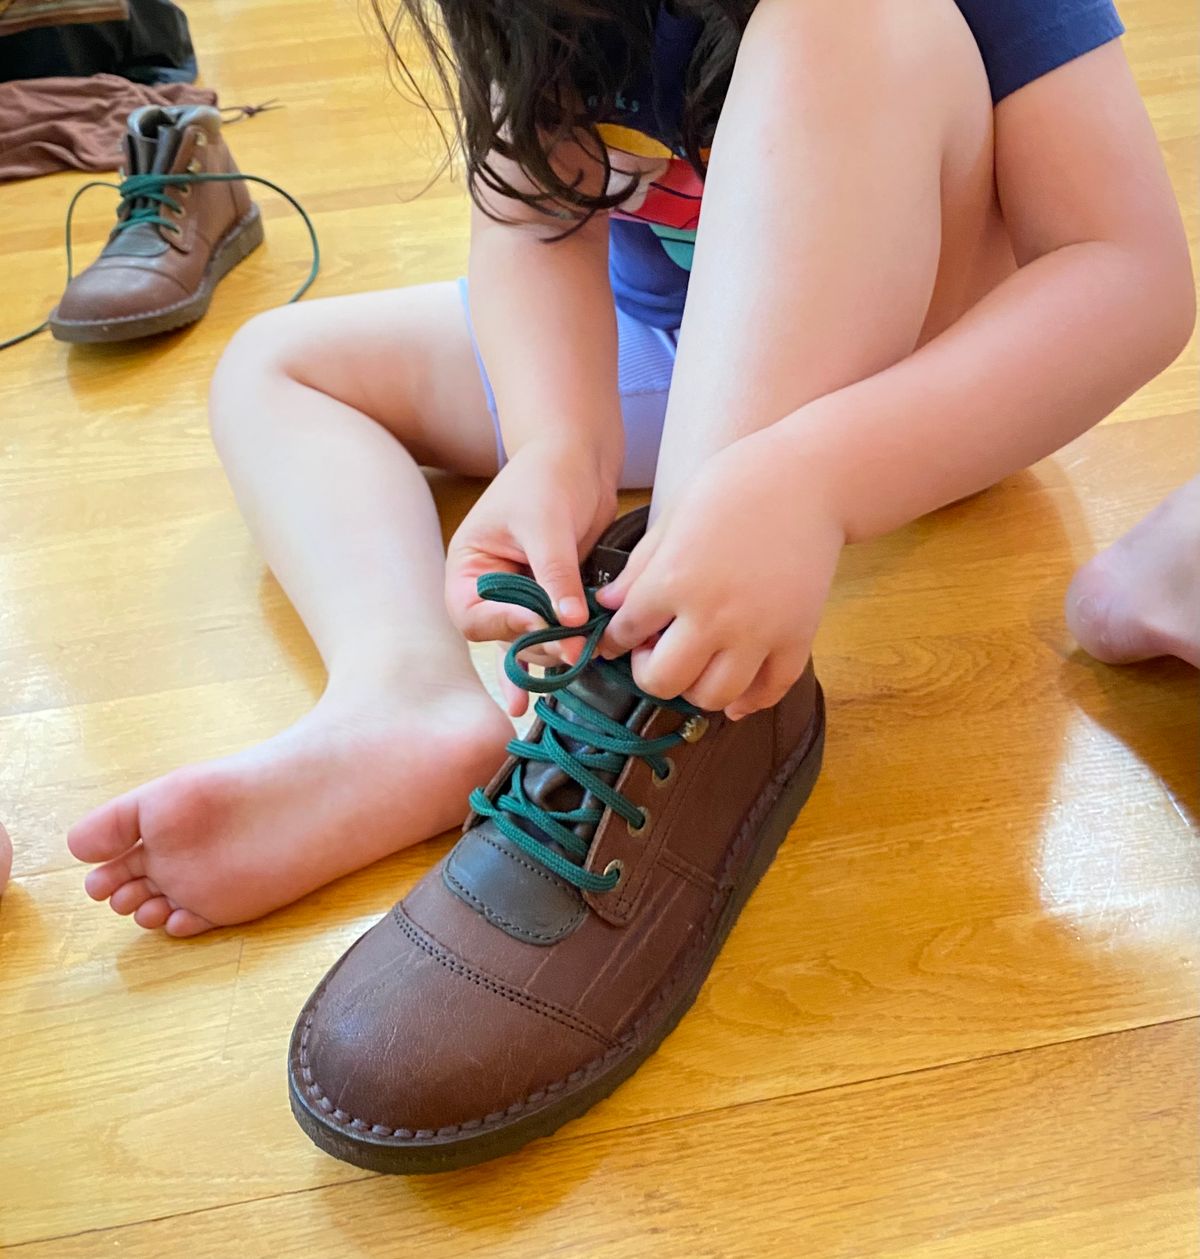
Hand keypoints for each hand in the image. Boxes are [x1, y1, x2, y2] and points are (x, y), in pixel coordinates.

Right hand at [446, 437, 617, 713]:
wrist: (580, 457)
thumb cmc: (550, 476)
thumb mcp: (547, 524)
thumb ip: (555, 575)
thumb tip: (568, 623)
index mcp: (468, 566)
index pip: (472, 613)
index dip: (503, 625)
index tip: (540, 622)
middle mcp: (488, 587)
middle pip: (500, 635)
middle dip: (533, 645)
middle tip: (569, 651)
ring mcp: (520, 595)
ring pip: (527, 639)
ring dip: (549, 654)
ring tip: (564, 675)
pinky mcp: (551, 598)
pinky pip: (552, 631)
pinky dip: (559, 650)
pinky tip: (554, 686)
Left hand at [596, 428, 844, 718]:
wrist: (809, 479)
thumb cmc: (734, 487)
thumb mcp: (673, 518)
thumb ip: (640, 569)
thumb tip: (608, 606)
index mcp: (674, 581)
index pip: (625, 634)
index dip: (614, 640)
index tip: (617, 640)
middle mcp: (713, 616)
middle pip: (664, 682)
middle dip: (649, 674)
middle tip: (655, 653)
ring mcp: (759, 632)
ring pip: (714, 697)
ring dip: (695, 690)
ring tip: (695, 665)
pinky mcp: (796, 638)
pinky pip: (769, 691)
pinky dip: (749, 701)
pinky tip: (735, 695)